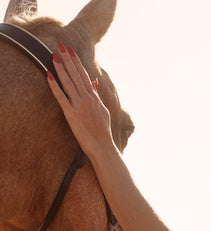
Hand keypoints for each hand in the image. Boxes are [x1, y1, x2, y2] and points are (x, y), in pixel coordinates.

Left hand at [47, 43, 113, 160]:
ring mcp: (79, 106)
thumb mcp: (103, 110)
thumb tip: (95, 81)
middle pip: (75, 75)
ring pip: (68, 83)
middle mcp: (87, 99)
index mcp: (94, 97)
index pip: (84, 75)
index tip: (70, 50)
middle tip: (60, 45)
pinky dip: (55, 86)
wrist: (103, 147)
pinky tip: (48, 76)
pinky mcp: (72, 115)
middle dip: (67, 59)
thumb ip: (97, 95)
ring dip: (60, 68)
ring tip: (53, 56)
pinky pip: (61, 97)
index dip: (76, 61)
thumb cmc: (103, 131)